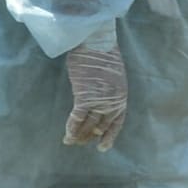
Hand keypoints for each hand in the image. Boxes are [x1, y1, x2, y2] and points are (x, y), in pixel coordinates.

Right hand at [64, 24, 127, 148]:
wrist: (97, 41)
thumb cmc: (102, 54)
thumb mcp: (111, 75)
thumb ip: (108, 89)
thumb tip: (98, 97)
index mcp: (121, 95)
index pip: (117, 122)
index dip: (109, 135)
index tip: (102, 146)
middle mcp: (113, 101)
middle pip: (101, 126)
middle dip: (90, 136)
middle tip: (81, 142)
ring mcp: (99, 100)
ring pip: (88, 125)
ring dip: (79, 135)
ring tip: (71, 141)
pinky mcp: (84, 97)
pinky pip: (77, 118)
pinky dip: (71, 128)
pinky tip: (67, 135)